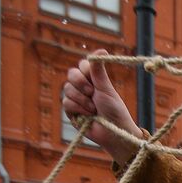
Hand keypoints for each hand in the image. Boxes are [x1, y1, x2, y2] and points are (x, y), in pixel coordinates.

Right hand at [62, 50, 139, 164]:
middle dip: (80, 82)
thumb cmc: (114, 110)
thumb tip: (101, 50)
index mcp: (93, 79)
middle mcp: (83, 87)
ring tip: (94, 109)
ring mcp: (76, 99)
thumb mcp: (106, 89)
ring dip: (82, 99)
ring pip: (68, 89)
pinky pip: (66, 103)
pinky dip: (79, 108)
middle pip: (71, 74)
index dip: (86, 70)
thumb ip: (99, 71)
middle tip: (92, 92)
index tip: (95, 78)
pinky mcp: (71, 111)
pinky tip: (88, 116)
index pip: (82, 65)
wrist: (114, 132)